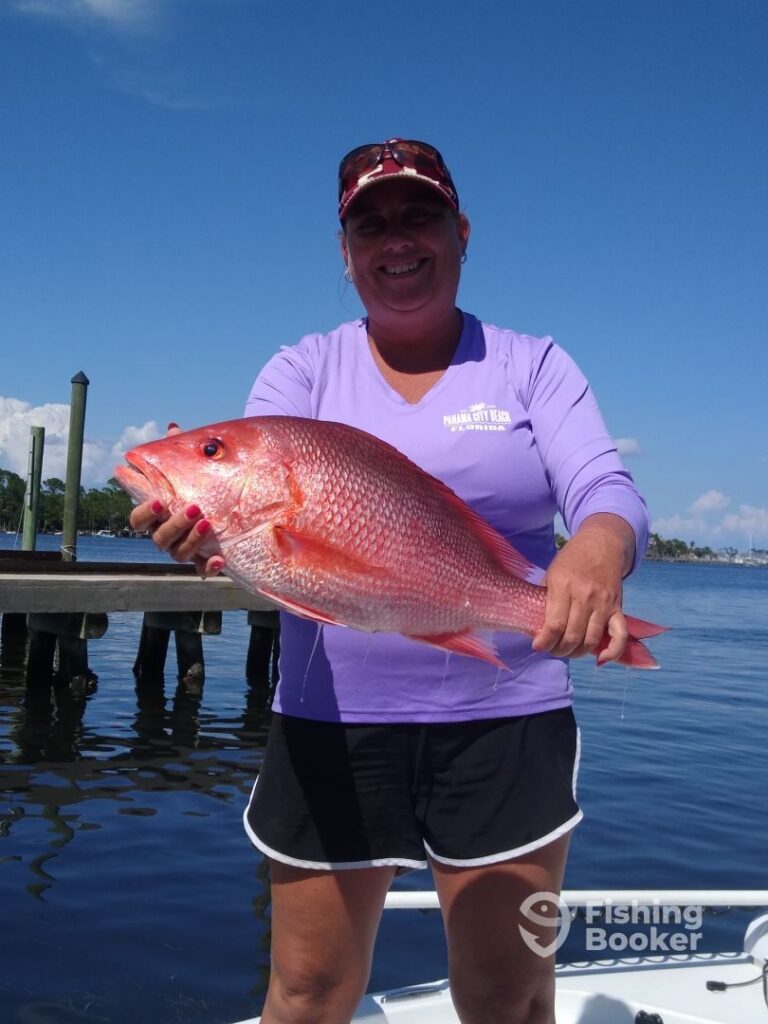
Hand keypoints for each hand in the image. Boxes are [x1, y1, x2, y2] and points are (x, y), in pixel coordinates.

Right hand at [128, 422, 224, 578]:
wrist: (227, 509)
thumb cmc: (200, 486)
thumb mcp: (192, 469)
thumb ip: (180, 451)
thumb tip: (173, 427)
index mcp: (157, 516)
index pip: (138, 520)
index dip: (145, 512)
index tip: (160, 500)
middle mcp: (165, 536)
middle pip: (159, 538)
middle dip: (175, 525)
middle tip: (195, 508)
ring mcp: (183, 551)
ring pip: (179, 554)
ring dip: (192, 541)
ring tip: (208, 523)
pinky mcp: (202, 562)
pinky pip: (201, 571)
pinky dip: (208, 568)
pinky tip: (219, 560)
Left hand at [531, 514, 633, 664]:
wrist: (602, 544)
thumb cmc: (572, 559)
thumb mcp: (552, 572)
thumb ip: (546, 597)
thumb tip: (537, 625)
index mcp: (563, 586)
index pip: (554, 625)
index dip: (544, 642)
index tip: (537, 646)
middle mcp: (585, 596)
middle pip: (572, 636)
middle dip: (558, 650)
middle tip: (552, 649)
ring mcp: (603, 603)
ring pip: (591, 640)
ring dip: (577, 653)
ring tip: (568, 651)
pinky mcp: (617, 607)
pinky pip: (619, 635)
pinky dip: (611, 652)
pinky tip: (599, 659)